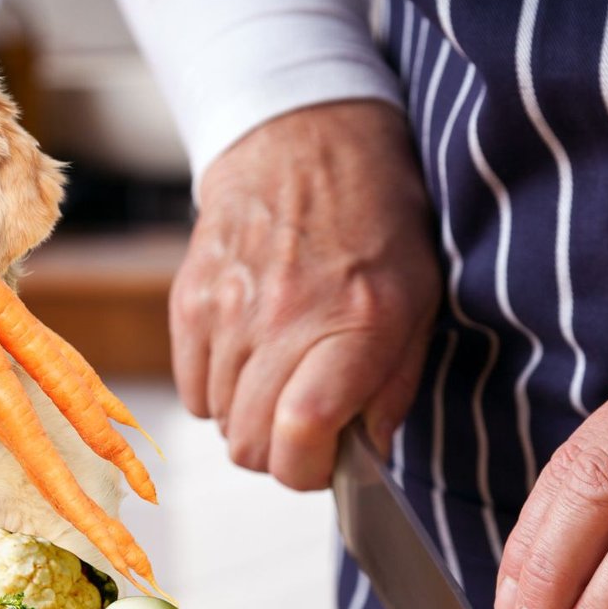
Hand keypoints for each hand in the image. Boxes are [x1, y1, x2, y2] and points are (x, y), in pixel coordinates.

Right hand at [172, 100, 440, 488]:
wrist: (304, 138)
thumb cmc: (375, 221)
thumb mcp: (419, 299)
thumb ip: (394, 385)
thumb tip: (364, 453)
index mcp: (355, 322)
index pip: (300, 433)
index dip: (310, 470)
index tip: (328, 460)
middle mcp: (285, 317)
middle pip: (251, 445)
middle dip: (282, 454)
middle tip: (308, 425)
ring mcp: (228, 308)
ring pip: (220, 422)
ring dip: (251, 418)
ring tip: (283, 375)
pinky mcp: (188, 299)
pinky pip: (191, 390)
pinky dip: (218, 391)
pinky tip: (250, 358)